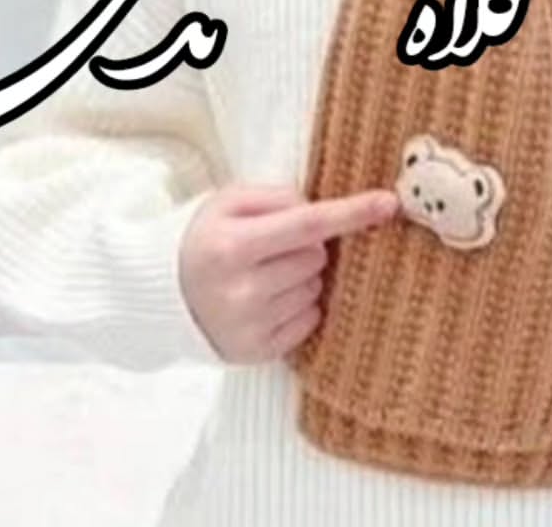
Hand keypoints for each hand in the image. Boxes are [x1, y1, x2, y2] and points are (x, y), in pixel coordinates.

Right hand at [178, 182, 399, 363]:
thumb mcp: (229, 202)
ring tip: (264, 274)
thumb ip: (278, 198)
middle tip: (271, 246)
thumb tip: (322, 213)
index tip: (389, 204)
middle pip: (316, 257)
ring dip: (302, 276)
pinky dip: (299, 305)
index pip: (307, 224)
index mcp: (233, 246)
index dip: (351, 213)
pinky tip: (268, 299)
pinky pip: (310, 320)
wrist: (163, 294)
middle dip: (306, 246)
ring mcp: (251, 326)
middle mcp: (242, 290)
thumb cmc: (204, 239)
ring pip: (315, 288)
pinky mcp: (258, 352)